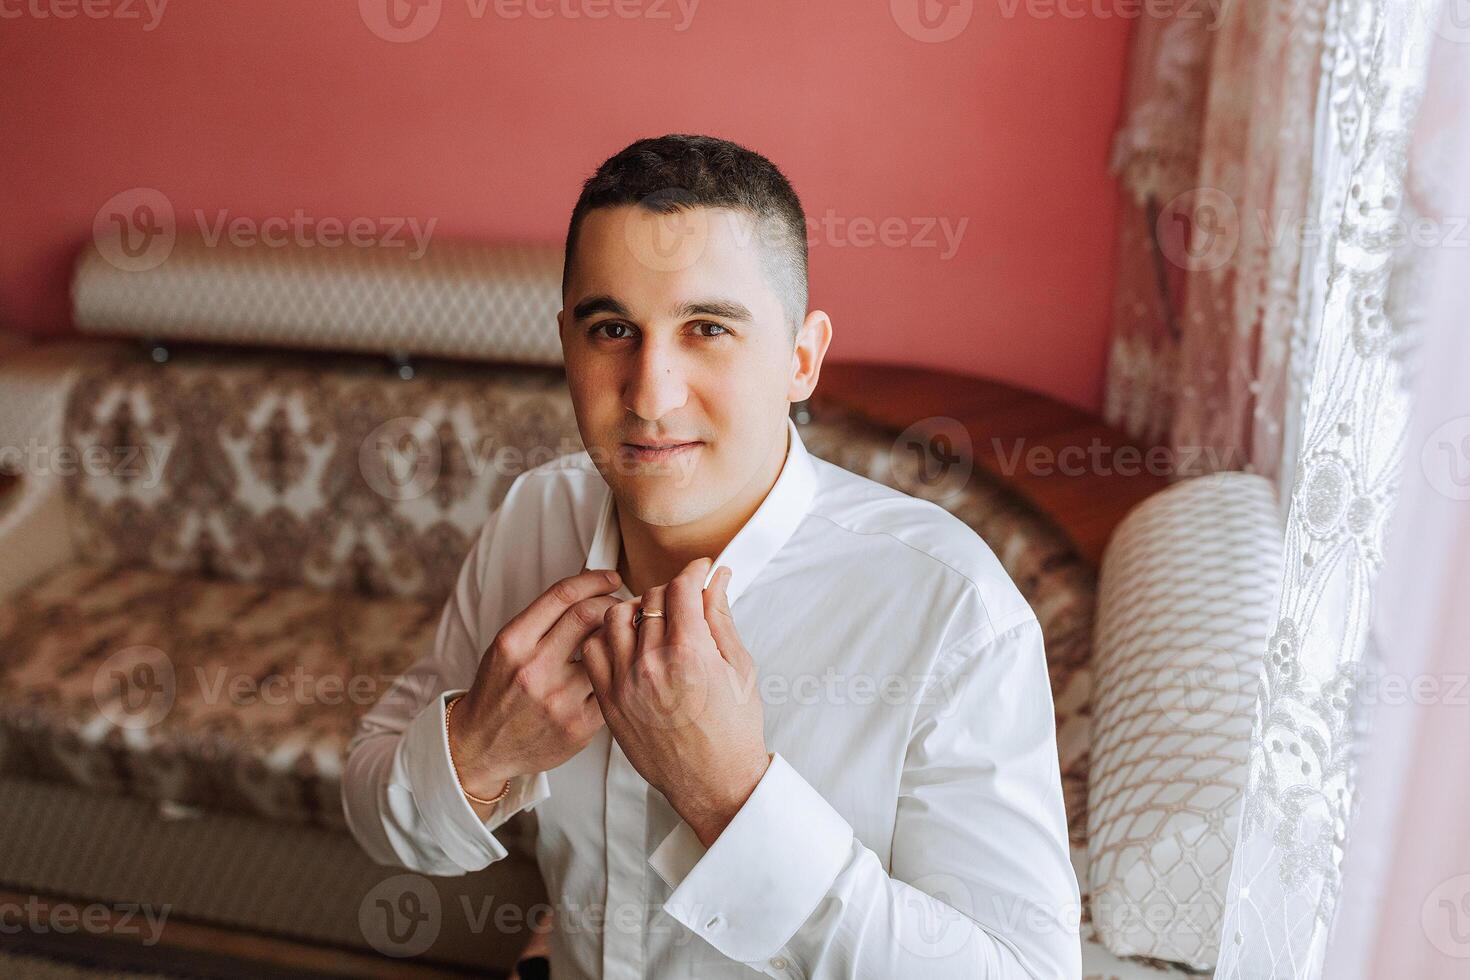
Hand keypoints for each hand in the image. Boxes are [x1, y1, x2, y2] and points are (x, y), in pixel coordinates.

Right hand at [450, 569, 622, 799]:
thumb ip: (543, 620)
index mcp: (513, 642)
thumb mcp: (508, 647)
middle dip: (612, 603)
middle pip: (590, 614)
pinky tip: (613, 674)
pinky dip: (616, 675)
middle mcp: (534, 669)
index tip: (609, 577)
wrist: (482, 746)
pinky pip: (612, 687)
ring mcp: (558, 699)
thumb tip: (588, 587)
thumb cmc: (498, 692)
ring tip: (619, 639)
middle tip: (620, 606)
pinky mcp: (579, 725)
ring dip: (619, 639)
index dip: (594, 579)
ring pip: (607, 651)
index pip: (562, 594)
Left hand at [581, 557, 770, 846]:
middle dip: (671, 592)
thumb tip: (717, 581)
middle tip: (685, 600)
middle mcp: (651, 665)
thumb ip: (721, 618)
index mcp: (690, 654)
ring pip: (615, 617)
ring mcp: (624, 683)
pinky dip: (607, 637)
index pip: (681, 588)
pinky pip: (594, 650)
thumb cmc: (733, 733)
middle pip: (650, 598)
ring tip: (654, 620)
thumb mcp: (740, 668)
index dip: (694, 571)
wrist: (714, 783)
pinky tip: (628, 642)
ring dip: (635, 609)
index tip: (701, 570)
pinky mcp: (608, 700)